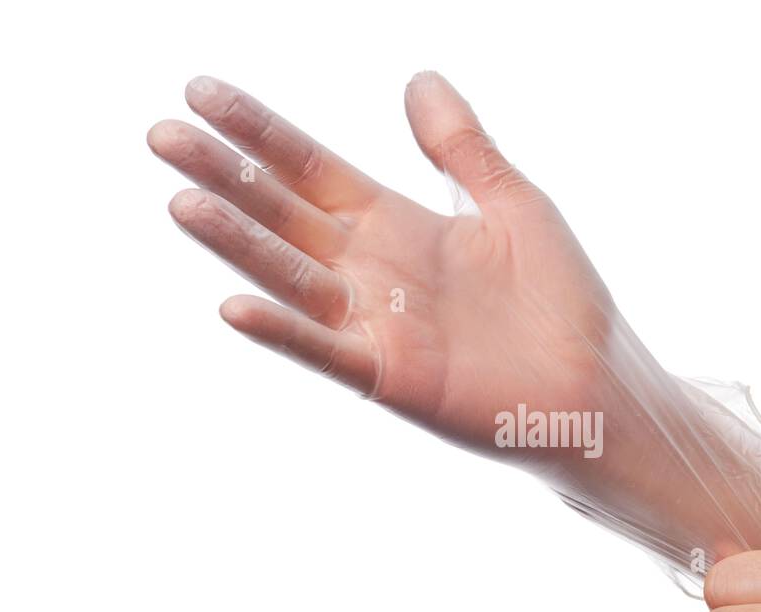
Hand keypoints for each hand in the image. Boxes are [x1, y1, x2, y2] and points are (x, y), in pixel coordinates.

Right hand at [149, 73, 627, 468]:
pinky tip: (235, 306)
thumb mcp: (514, 202)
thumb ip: (462, 147)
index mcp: (397, 225)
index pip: (312, 169)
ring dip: (238, 244)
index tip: (201, 92)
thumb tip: (418, 78)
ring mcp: (376, 326)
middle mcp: (374, 272)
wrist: (597, 384)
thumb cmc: (563, 299)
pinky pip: (326, 352)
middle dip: (226, 176)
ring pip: (292, 276)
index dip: (260, 132)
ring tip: (182, 202)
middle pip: (284, 215)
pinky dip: (284, 332)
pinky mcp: (391, 377)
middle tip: (163, 135)